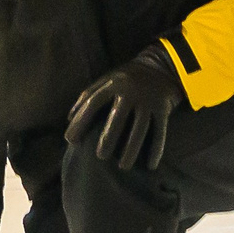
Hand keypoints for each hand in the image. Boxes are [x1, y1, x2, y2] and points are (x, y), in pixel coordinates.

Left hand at [64, 44, 186, 169]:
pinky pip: (160, 132)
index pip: (93, 103)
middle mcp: (131, 91)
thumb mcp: (108, 79)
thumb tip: (69, 118)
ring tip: (123, 167)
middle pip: (117, 118)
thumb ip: (89, 94)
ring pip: (140, 128)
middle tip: (100, 157)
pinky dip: (156, 150)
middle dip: (107, 138)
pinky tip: (150, 165)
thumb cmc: (127, 78)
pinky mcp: (163, 108)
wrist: (162, 65)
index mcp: (113, 83)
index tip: (71, 141)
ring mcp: (148, 100)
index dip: (80, 122)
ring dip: (131, 149)